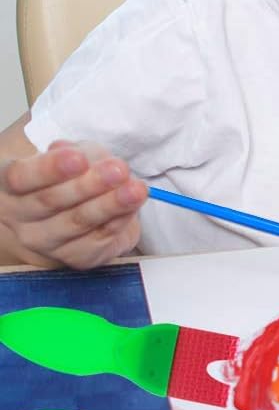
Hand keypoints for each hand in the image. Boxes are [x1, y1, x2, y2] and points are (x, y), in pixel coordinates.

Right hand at [0, 140, 146, 268]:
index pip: (21, 177)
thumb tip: (86, 156)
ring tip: (135, 189)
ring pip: (77, 222)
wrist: (84, 209)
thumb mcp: (75, 154)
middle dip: (87, 185)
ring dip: (109, 204)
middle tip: (118, 170)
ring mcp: (46, 242)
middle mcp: (21, 218)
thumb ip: (79, 153)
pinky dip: (120, 220)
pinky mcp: (75, 257)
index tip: (79, 158)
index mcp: (12, 186)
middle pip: (50, 201)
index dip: (49, 168)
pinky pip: (99, 238)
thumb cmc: (73, 175)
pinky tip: (134, 205)